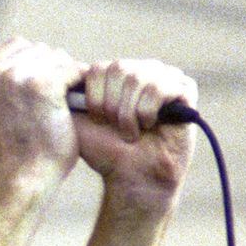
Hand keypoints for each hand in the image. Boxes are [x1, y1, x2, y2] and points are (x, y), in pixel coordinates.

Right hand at [0, 38, 81, 187]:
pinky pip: (72, 70)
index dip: (36, 65)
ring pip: (57, 58)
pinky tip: (73, 105)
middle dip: (54, 70)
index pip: (18, 45)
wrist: (24, 176)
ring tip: (64, 102)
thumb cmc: (19, 144)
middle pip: (40, 50)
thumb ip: (9, 76)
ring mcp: (17, 76)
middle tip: (57, 98)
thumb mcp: (0, 103)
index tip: (41, 90)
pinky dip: (79, 85)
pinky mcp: (42, 85)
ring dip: (67, 78)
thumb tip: (40, 51)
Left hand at [73, 58, 197, 211]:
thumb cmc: (106, 150)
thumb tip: (60, 69)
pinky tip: (150, 125)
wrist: (132, 177)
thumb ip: (69, 93)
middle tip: (116, 128)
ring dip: (129, 113)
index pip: (98, 68)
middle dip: (112, 105)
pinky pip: (161, 87)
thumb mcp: (80, 119)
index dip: (94, 98)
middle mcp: (142, 69)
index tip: (98, 121)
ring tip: (132, 131)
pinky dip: (148, 111)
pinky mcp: (186, 89)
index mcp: (117, 73)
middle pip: (119, 69)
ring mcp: (166, 77)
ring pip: (139, 77)